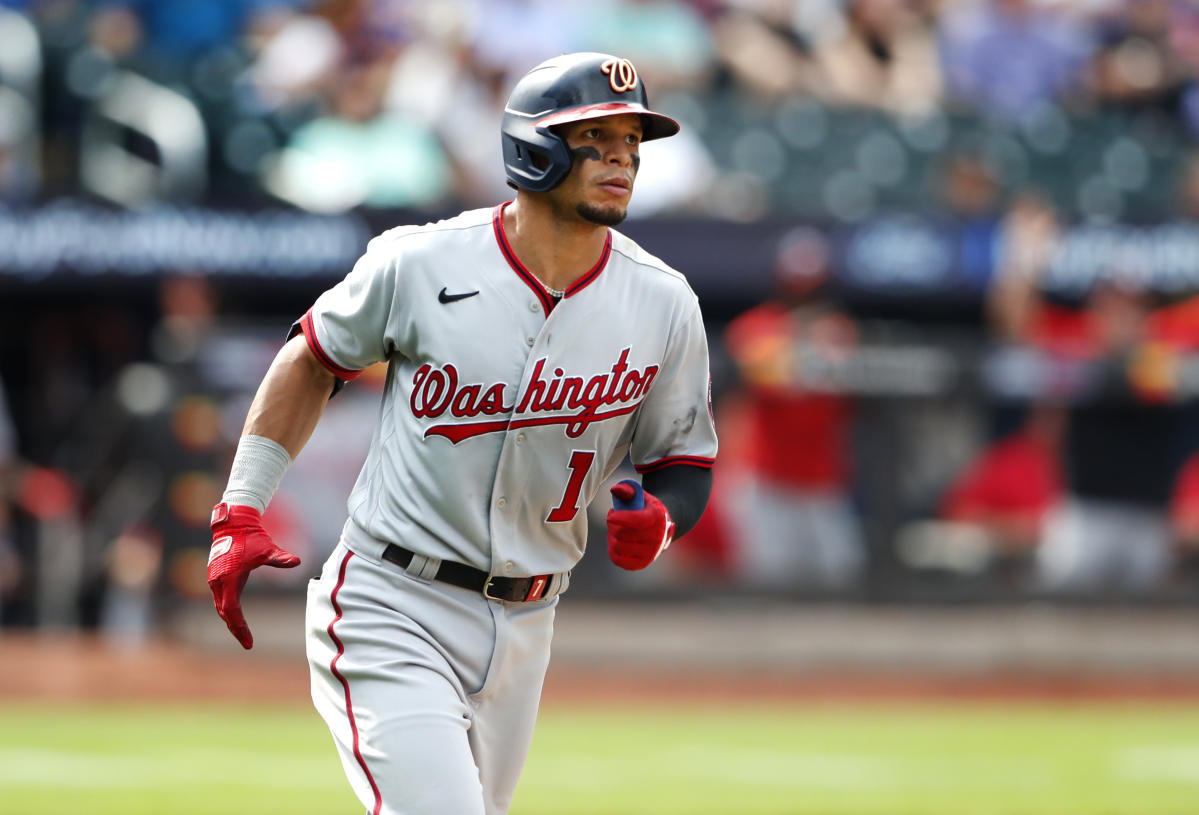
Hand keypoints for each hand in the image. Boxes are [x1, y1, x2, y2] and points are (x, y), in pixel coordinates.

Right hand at [207, 502, 300, 648]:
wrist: (234, 523)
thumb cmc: (250, 537)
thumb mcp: (267, 549)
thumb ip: (280, 558)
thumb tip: (298, 562)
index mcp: (228, 579)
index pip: (232, 611)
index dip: (240, 628)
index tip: (249, 642)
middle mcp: (217, 582)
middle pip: (224, 613)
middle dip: (236, 629)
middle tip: (247, 643)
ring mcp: (214, 579)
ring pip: (221, 606)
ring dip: (230, 620)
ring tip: (242, 633)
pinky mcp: (215, 576)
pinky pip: (220, 599)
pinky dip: (227, 610)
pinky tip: (236, 617)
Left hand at [606, 480, 674, 570]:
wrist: (661, 526)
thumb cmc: (645, 508)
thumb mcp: (640, 496)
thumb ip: (627, 490)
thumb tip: (614, 490)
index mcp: (657, 517)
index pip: (638, 520)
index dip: (622, 518)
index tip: (611, 515)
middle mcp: (656, 537)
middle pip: (623, 533)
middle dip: (613, 525)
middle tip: (615, 519)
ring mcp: (650, 552)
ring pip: (618, 546)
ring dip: (612, 536)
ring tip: (616, 530)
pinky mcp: (642, 563)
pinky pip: (619, 560)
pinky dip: (613, 551)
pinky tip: (616, 542)